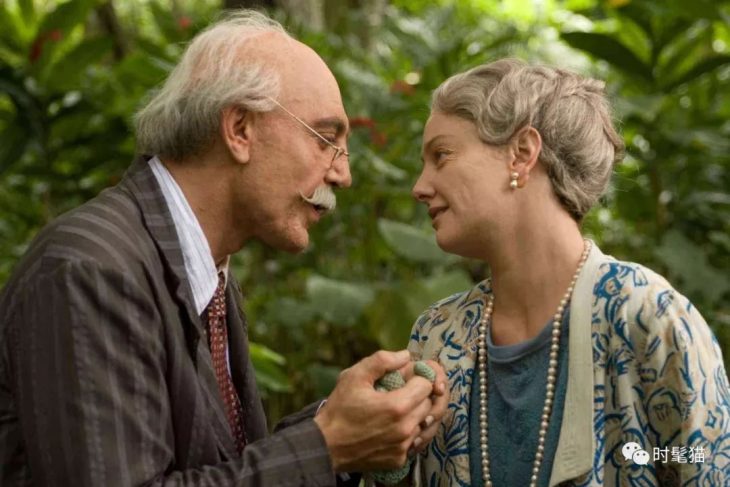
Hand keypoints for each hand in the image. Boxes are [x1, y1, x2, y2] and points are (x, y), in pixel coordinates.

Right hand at [314, 350, 433, 472]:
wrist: (326, 446)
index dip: (418, 378)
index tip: (406, 378)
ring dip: (417, 414)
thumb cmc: (340, 408)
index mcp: (397, 406)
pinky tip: (396, 425)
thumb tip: (406, 355)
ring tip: (400, 408)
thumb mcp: (354, 376)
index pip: (427, 385)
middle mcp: (405, 429)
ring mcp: (404, 447)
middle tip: (402, 392)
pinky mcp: (400, 460)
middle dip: (419, 395)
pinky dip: (411, 432)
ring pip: (426, 424)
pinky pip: (417, 441)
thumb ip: (381, 360)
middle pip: (429, 404)